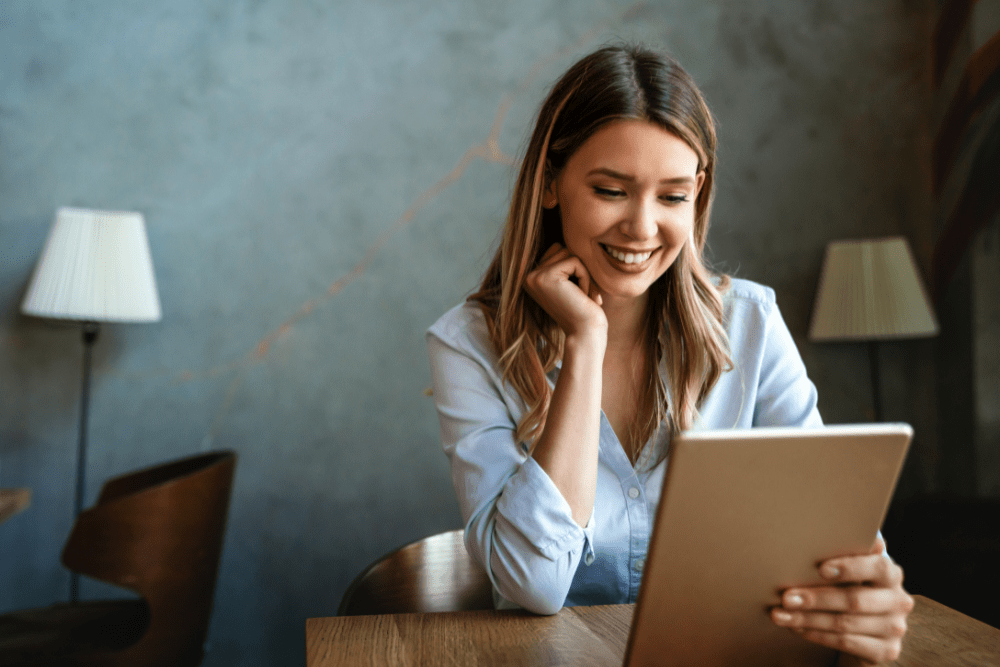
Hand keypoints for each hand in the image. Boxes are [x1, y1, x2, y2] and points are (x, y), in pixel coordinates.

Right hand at [524, 244, 606, 342]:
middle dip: (578, 268)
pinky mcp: (545, 277)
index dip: (573, 267)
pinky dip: (585, 278)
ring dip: (583, 273)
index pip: (557, 249)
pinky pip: (575, 261)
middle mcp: (527, 276)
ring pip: (568, 253)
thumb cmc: (583, 309)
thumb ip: (561, 262)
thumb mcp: (568, 282)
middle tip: (581, 294)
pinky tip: (582, 296)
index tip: (576, 291)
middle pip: (562, 248)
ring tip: (581, 295)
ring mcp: (534, 276)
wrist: (584, 333)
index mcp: (530, 277)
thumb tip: (561, 241)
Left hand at [771, 537, 913, 664]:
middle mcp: (898, 600)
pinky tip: (796, 628)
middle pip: (854, 600)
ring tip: (780, 615)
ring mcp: (894, 628)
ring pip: (845, 624)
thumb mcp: (849, 570)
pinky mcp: (887, 651)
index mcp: (891, 573)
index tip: (820, 568)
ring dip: (808, 619)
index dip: (850, 567)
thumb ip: (840, 554)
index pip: (877, 567)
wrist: (868, 628)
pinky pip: (846, 643)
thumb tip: (804, 538)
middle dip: (816, 598)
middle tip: (786, 597)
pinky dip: (817, 635)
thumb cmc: (851, 586)